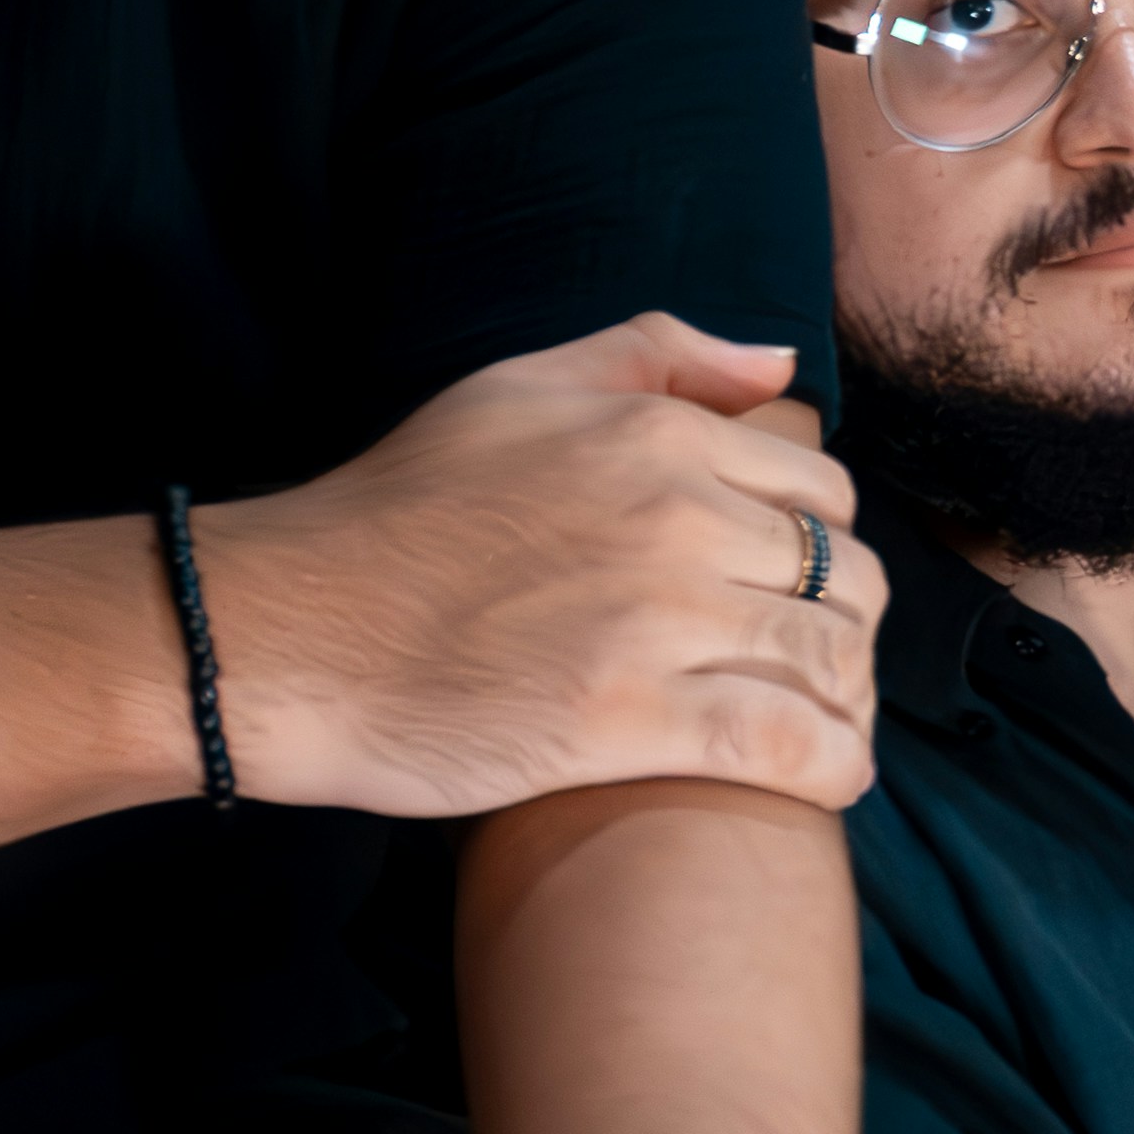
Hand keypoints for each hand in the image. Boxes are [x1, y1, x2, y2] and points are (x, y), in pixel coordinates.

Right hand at [207, 315, 887, 818]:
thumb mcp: (519, 386)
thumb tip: (780, 369)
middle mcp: (675, 516)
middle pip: (845, 578)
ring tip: (824, 728)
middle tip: (814, 671)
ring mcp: (655, 620)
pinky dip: (832, 765)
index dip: (828, 548)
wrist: (285, 632)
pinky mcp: (626, 720)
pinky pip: (784, 743)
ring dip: (847, 703)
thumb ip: (657, 355)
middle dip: (849, 630)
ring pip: (829, 660)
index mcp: (657, 436)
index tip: (800, 593)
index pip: (825, 493)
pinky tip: (830, 779)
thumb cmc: (395, 512)